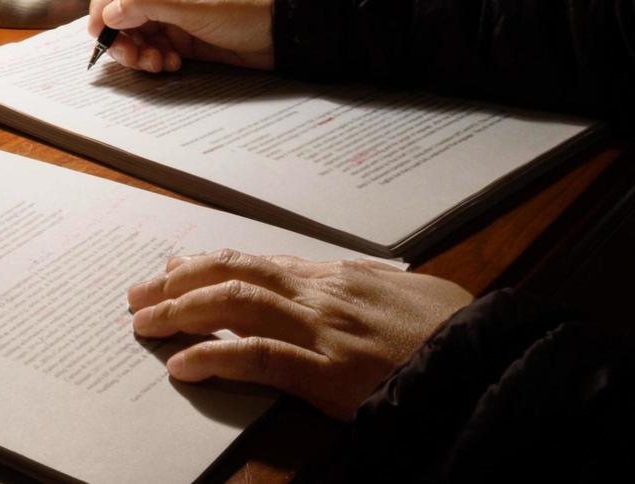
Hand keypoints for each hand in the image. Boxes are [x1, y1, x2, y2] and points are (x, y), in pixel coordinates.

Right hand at [87, 0, 274, 72]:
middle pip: (116, 7)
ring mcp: (169, 12)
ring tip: (157, 63)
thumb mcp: (192, 3)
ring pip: (131, 32)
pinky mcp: (178, 36)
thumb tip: (107, 15)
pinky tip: (172, 65)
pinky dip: (153, 59)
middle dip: (119, 34)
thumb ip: (146, 4)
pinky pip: (150, 48)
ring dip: (136, 52)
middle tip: (131, 56)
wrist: (282, 32)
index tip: (101, 27)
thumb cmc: (244, 5)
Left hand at [127, 250, 472, 420]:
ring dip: (182, 311)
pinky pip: (261, 357)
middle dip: (178, 280)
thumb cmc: (458, 334)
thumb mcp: (409, 297)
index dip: (209, 263)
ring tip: (144, 323)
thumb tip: (340, 279)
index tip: (173, 267)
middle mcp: (324, 294)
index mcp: (340, 278)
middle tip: (137, 293)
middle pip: (234, 272)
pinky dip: (217, 357)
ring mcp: (325, 331)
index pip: (259, 262)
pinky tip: (184, 365)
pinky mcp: (331, 373)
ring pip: (237, 303)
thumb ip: (367, 288)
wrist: (496, 361)